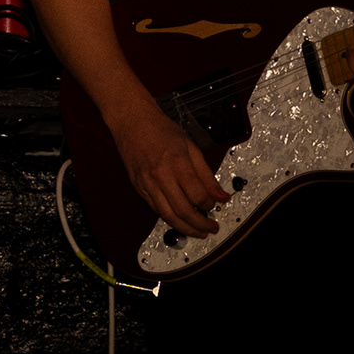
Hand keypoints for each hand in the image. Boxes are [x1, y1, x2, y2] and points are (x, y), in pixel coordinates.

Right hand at [107, 92, 230, 237]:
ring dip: (185, 228)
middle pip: (184, 211)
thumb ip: (207, 175)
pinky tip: (179, 220)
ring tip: (197, 232)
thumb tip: (221, 195)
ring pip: (168, 216)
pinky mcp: (138, 188)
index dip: (210, 205)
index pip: (198, 196)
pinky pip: (156, 209)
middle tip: (210, 228)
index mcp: (177, 164)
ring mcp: (147, 184)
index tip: (216, 205)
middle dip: (200, 225)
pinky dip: (169, 218)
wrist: (132, 121)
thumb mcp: (191, 147)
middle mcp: (161, 177)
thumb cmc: (161, 130)